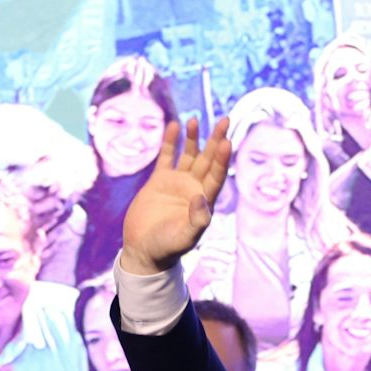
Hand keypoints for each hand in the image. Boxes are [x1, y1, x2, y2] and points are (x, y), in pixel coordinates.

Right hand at [120, 118, 229, 275]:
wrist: (143, 250)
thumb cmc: (167, 248)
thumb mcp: (184, 237)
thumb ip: (196, 220)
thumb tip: (202, 198)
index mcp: (204, 201)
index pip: (217, 175)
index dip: (222, 159)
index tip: (227, 141)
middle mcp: (194, 188)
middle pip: (208, 160)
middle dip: (216, 140)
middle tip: (225, 120)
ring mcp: (177, 183)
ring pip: (189, 155)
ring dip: (194, 138)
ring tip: (195, 119)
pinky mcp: (159, 181)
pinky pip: (167, 157)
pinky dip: (171, 142)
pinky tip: (174, 126)